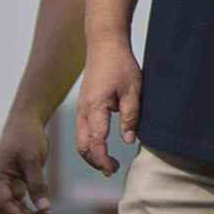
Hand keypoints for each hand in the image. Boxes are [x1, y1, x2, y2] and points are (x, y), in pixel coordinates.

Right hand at [0, 109, 60, 213]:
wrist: (25, 122)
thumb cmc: (26, 137)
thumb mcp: (32, 159)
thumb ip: (37, 184)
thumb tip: (44, 208)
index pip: (3, 205)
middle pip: (5, 211)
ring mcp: (5, 184)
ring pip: (12, 208)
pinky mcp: (14, 183)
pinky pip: (18, 202)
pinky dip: (29, 208)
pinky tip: (43, 211)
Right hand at [73, 35, 142, 177]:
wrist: (104, 44)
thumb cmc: (121, 65)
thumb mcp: (133, 90)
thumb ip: (131, 116)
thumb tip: (128, 141)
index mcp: (95, 107)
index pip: (94, 142)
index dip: (102, 159)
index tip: (113, 168)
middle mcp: (83, 110)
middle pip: (82, 146)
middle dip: (95, 161)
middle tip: (112, 169)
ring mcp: (80, 108)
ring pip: (79, 139)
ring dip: (91, 153)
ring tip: (108, 162)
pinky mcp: (82, 105)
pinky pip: (81, 130)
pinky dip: (89, 143)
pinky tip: (102, 145)